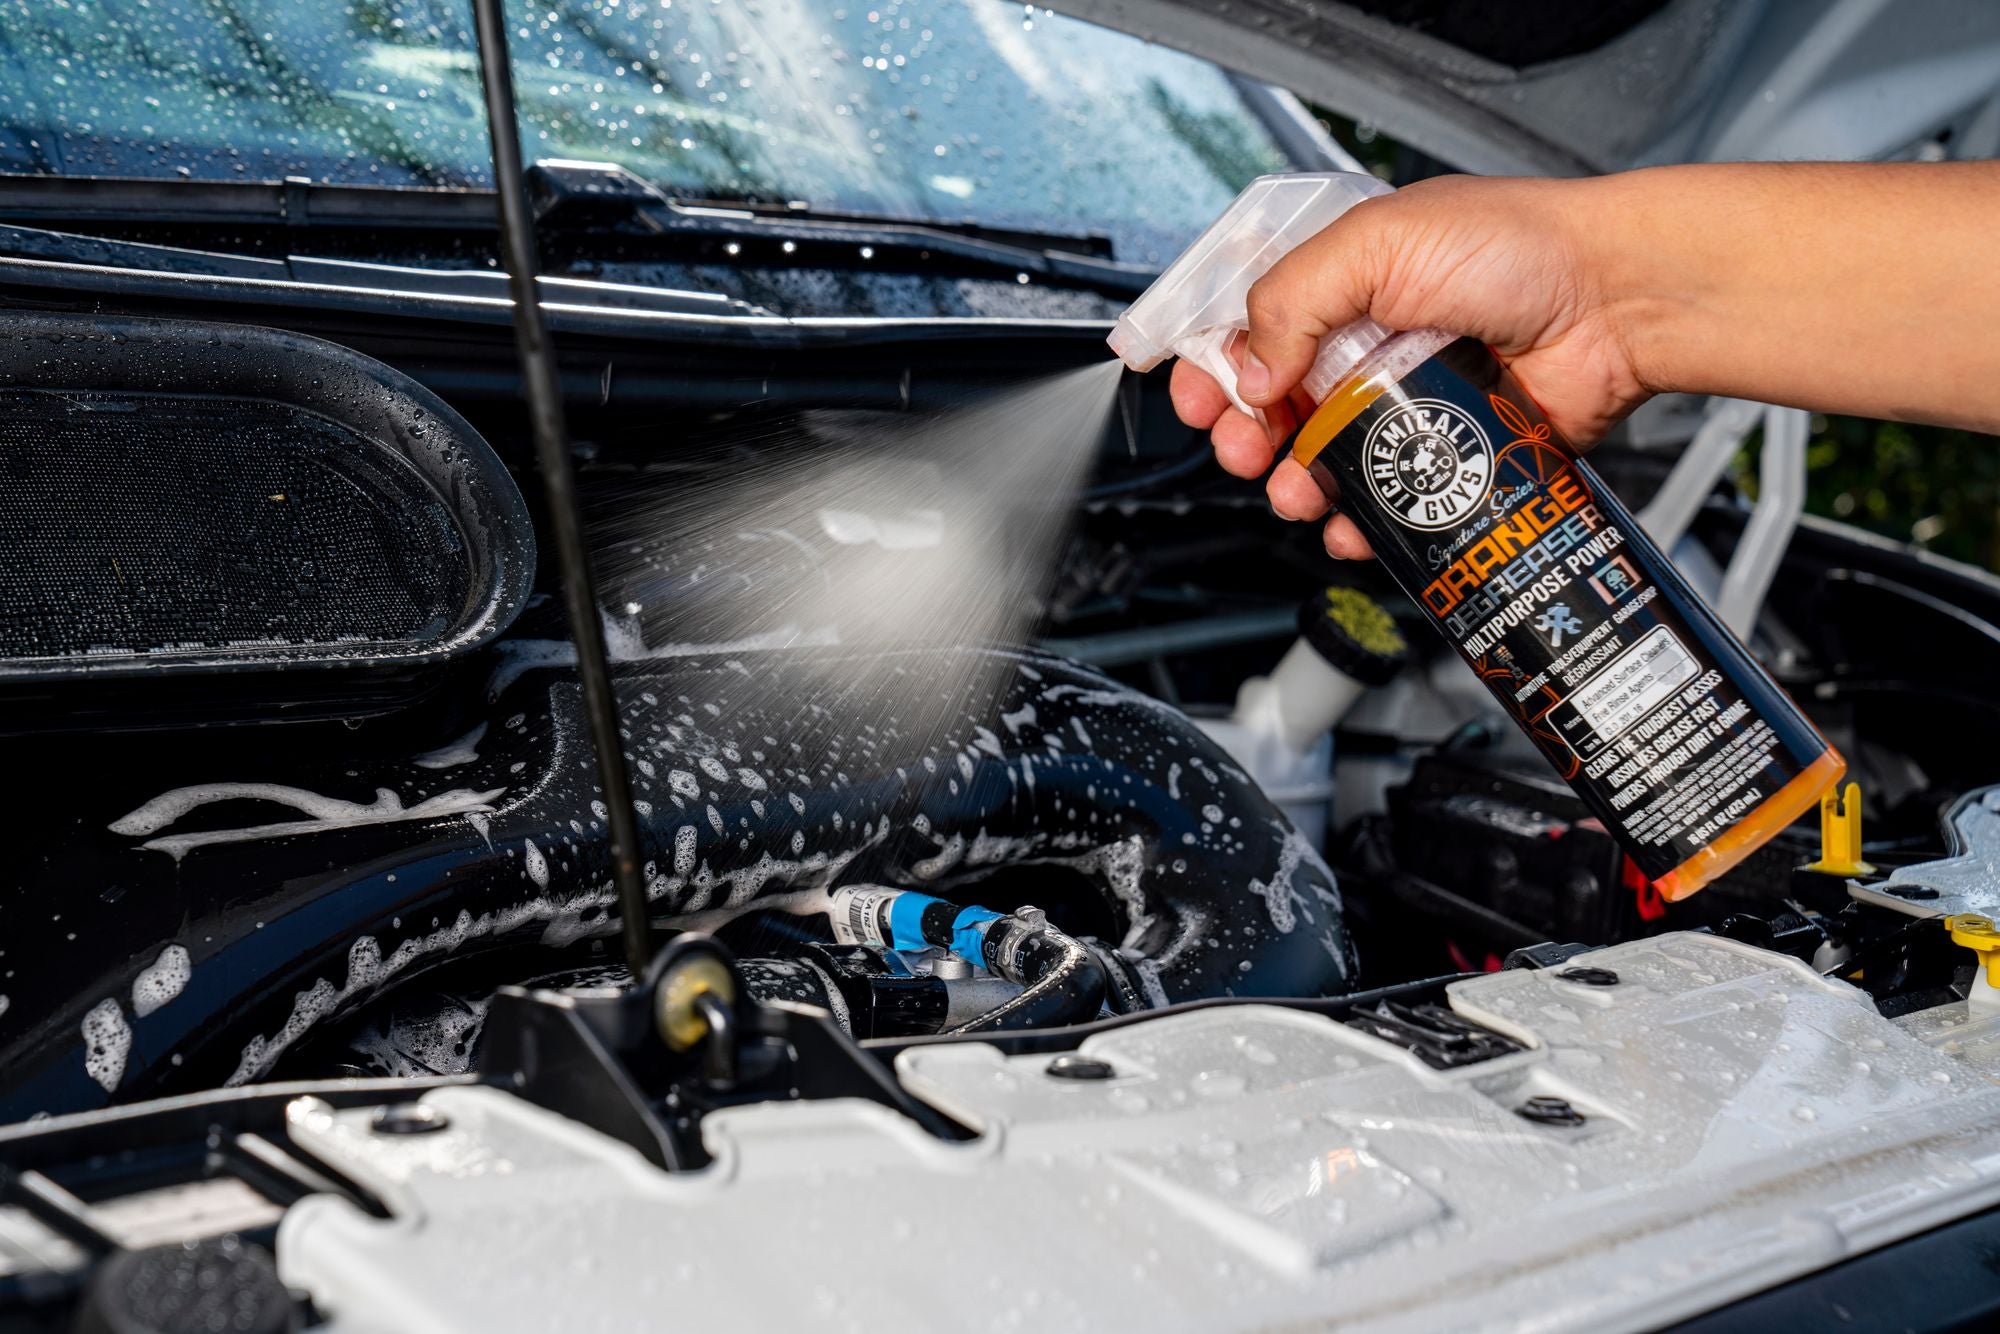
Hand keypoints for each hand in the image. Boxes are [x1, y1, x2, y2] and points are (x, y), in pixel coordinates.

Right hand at [1169, 174, 1647, 557]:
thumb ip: (1295, 297)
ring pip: (1321, 458)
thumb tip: (1251, 367)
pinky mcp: (1448, 449)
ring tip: (1297, 490)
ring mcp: (1405, 396)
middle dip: (1243, 432)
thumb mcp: (1379, 243)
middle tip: (1242, 446)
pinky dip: (1357, 521)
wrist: (1616, 303)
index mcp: (1345, 275)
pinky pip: (1386, 498)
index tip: (1192, 394)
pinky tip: (1350, 524)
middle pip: (1274, 400)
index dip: (1211, 360)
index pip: (1250, 320)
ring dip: (1294, 483)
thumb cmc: (1521, 248)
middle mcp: (1368, 336)